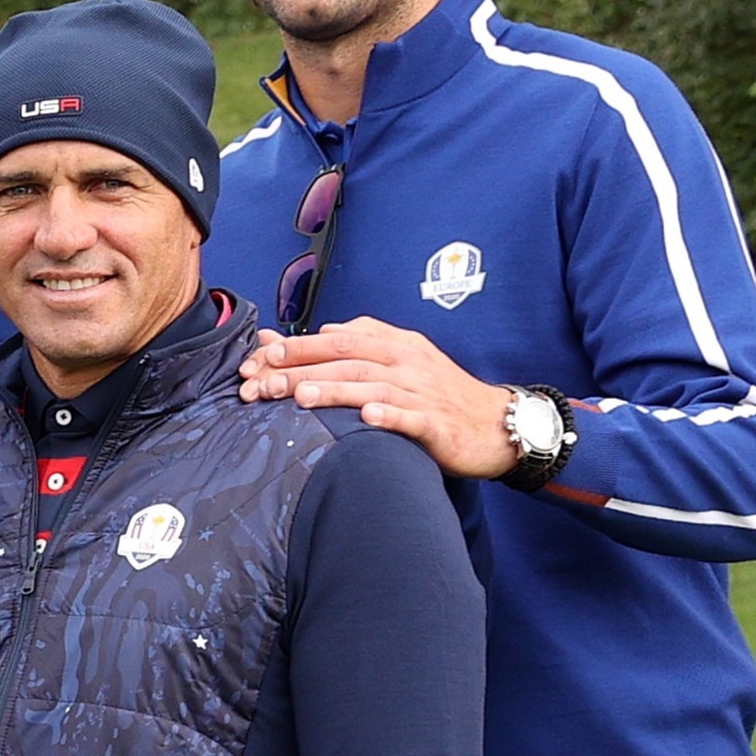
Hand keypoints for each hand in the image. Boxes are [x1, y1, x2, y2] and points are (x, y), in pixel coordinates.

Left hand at [236, 317, 514, 477]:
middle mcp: (407, 362)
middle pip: (348, 359)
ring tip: (301, 395)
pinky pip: (411, 417)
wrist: (495, 424)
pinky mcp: (437, 423)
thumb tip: (321, 331)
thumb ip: (362, 343)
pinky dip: (389, 415)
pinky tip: (367, 417)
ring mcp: (423, 392)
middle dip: (303, 367)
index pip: (339, 338)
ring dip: (336, 389)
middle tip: (263, 381)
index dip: (298, 346)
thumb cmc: (440, 393)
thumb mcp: (404, 359)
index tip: (261, 356)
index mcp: (395, 344)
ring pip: (373, 385)